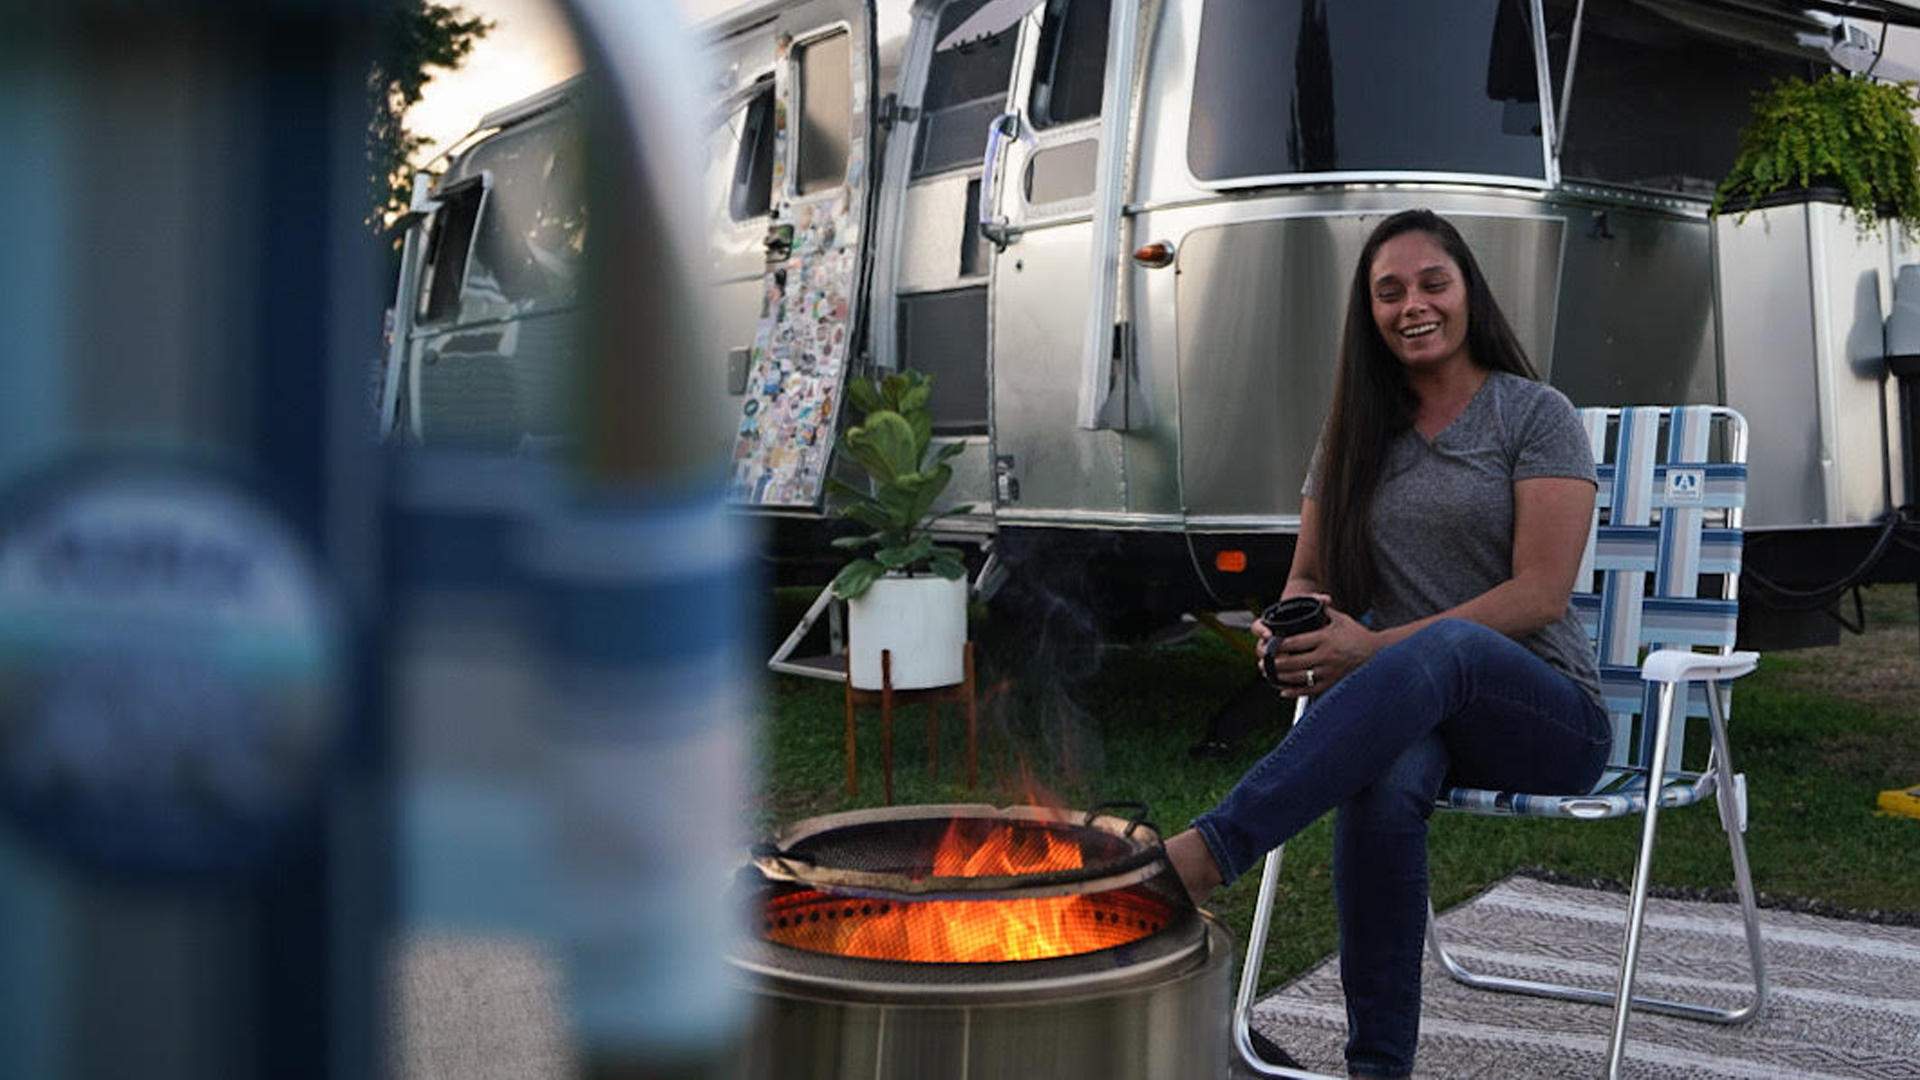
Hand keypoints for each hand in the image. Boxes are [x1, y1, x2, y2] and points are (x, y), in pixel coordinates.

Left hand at [1256, 598, 1377, 697]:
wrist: (1378, 654)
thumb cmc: (1357, 635)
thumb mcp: (1340, 619)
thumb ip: (1322, 611)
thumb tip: (1310, 600)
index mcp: (1325, 638)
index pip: (1294, 642)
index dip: (1278, 644)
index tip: (1268, 644)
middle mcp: (1326, 656)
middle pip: (1292, 661)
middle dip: (1274, 662)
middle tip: (1262, 661)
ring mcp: (1329, 672)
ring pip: (1298, 677)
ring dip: (1280, 676)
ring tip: (1269, 673)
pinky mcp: (1332, 683)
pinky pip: (1309, 690)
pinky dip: (1294, 691)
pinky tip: (1283, 690)